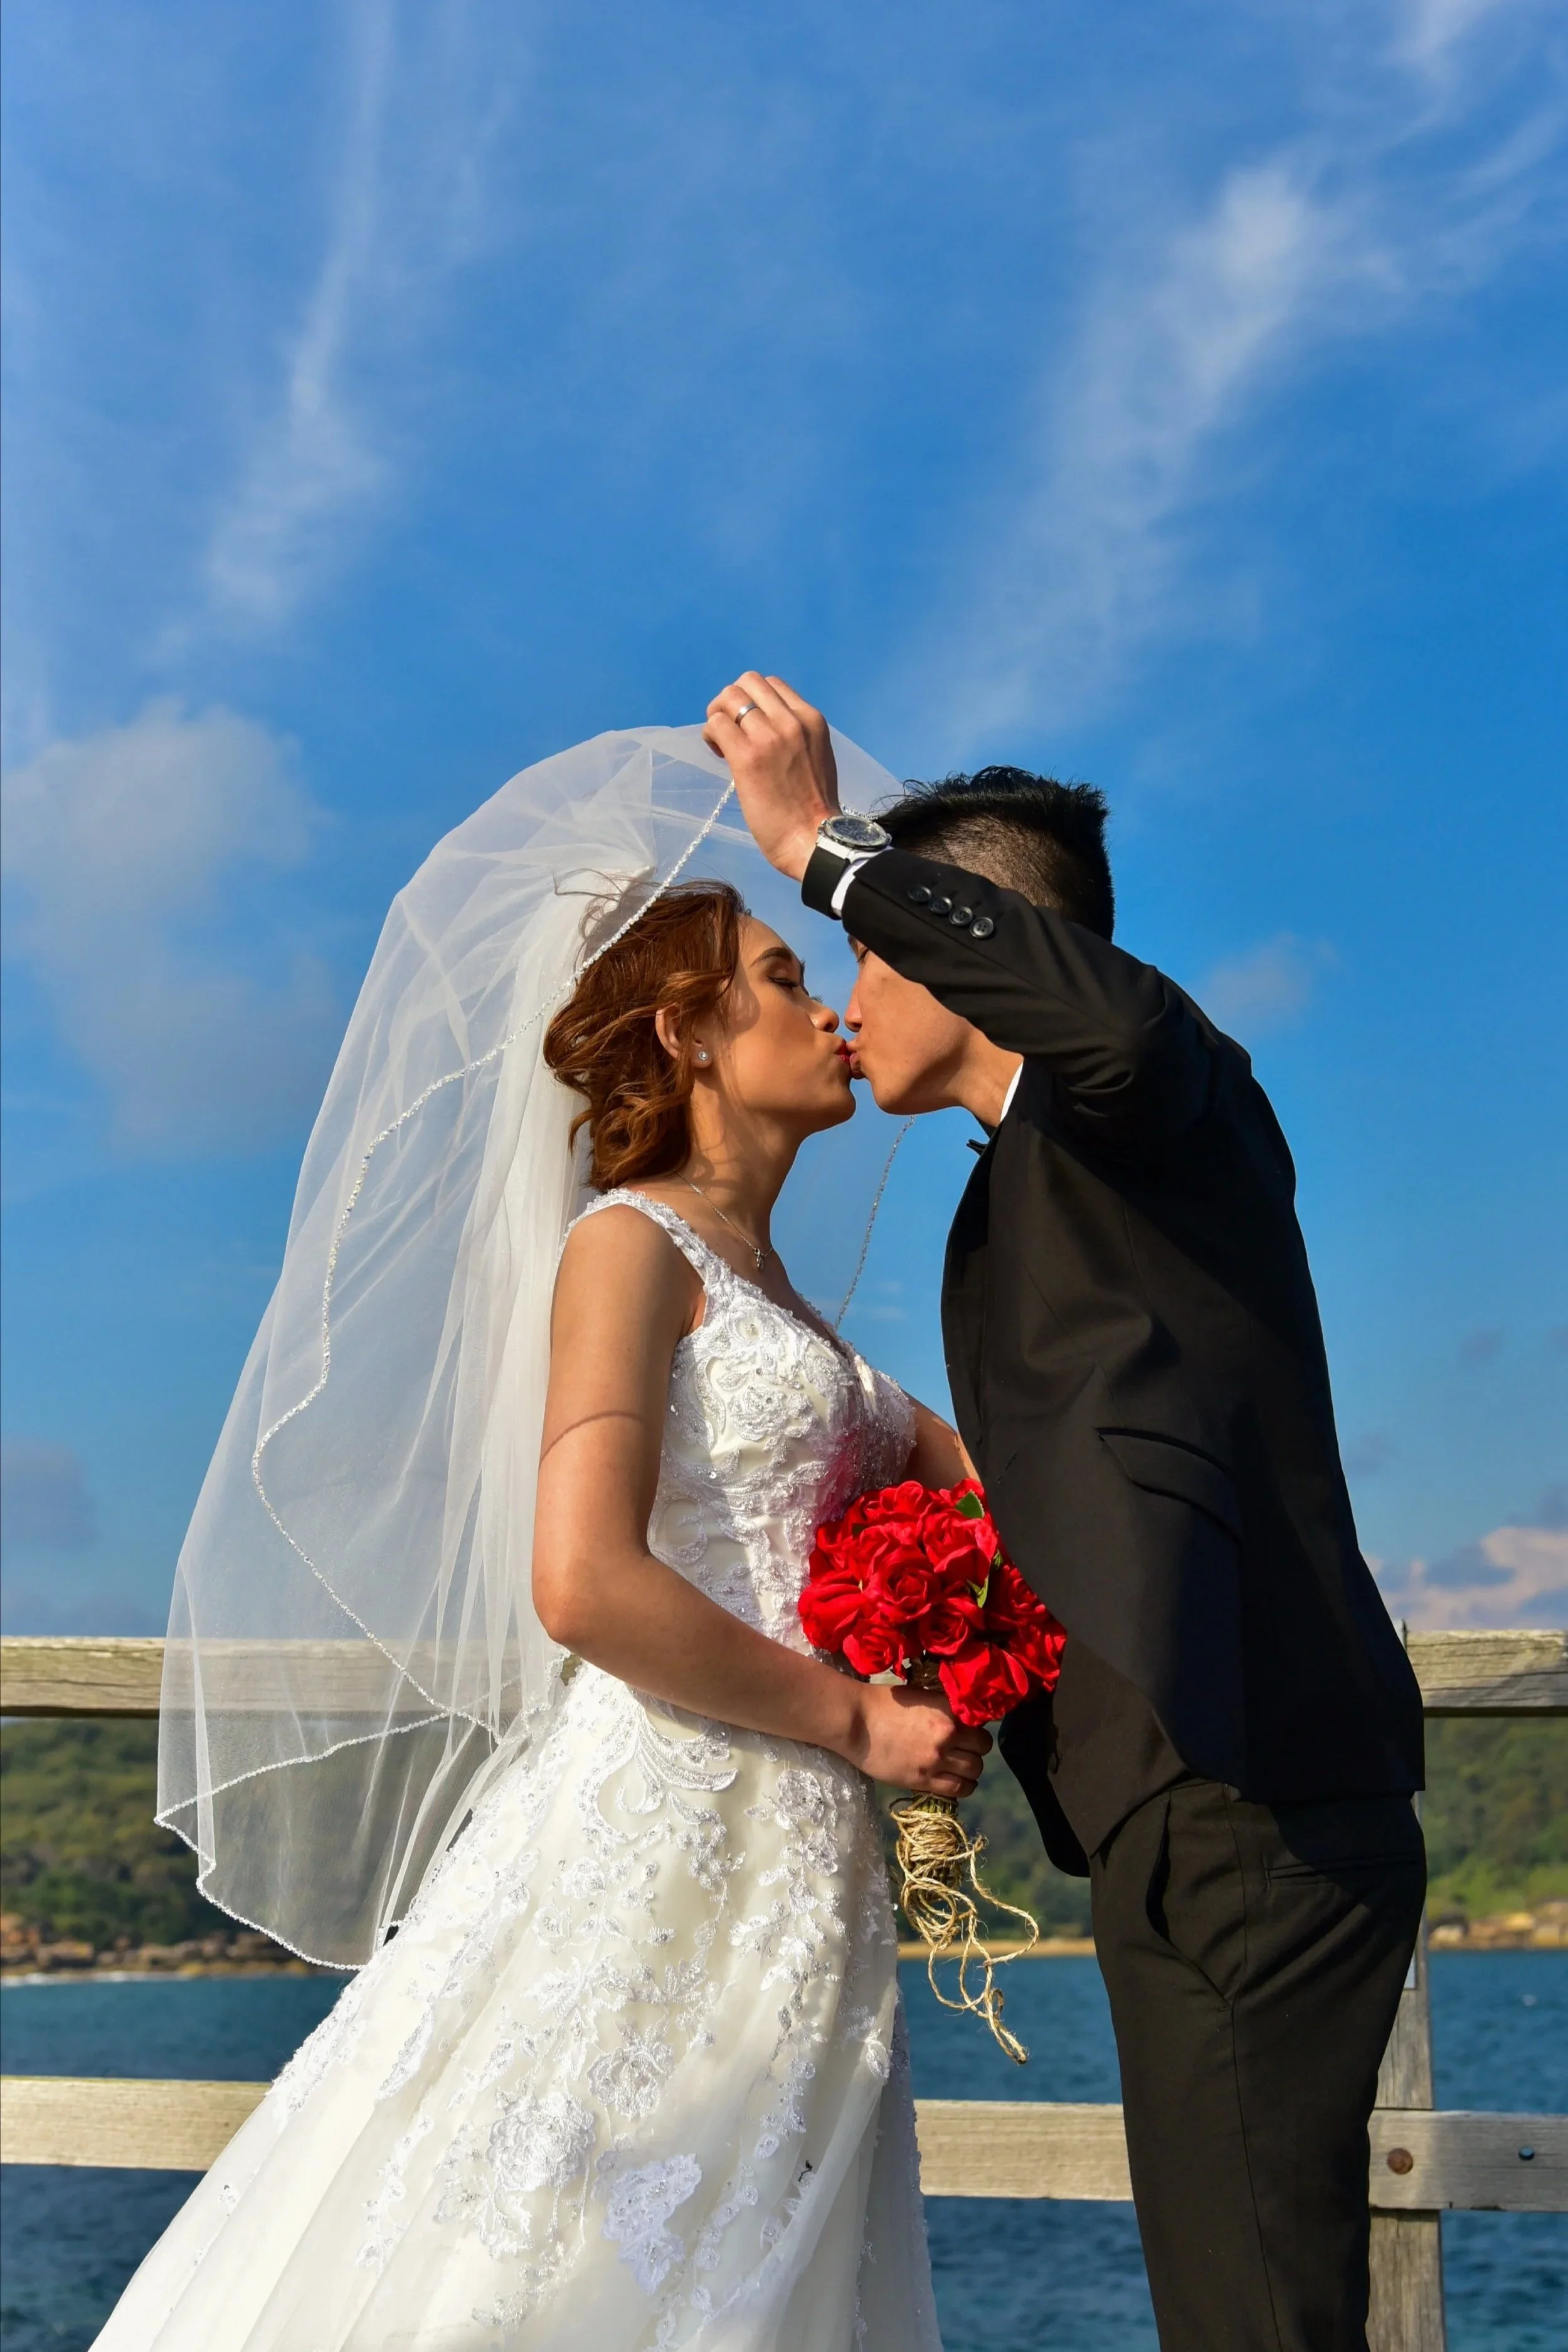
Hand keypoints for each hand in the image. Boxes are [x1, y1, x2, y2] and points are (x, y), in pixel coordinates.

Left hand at [703, 673, 839, 880]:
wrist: (814, 840)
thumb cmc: (813, 807)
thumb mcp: (815, 755)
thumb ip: (794, 735)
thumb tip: (762, 727)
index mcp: (811, 719)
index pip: (771, 684)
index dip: (753, 701)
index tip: (751, 727)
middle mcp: (791, 721)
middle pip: (747, 682)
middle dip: (732, 702)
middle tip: (730, 731)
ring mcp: (769, 737)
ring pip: (728, 698)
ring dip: (718, 717)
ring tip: (723, 744)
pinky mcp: (747, 757)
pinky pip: (716, 724)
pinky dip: (711, 734)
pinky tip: (718, 754)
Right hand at [845, 1683, 991, 1798]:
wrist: (856, 1722)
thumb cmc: (882, 1702)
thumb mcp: (920, 1695)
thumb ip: (943, 1707)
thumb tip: (960, 1716)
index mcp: (947, 1710)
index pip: (981, 1723)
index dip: (977, 1728)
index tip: (970, 1731)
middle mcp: (948, 1734)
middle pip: (982, 1748)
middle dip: (977, 1748)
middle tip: (966, 1749)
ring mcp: (936, 1759)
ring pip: (974, 1769)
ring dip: (971, 1768)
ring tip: (961, 1767)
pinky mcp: (923, 1780)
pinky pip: (958, 1789)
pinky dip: (964, 1786)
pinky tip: (959, 1782)